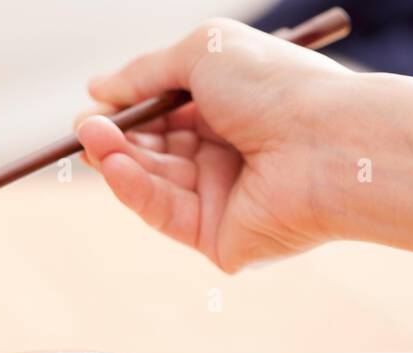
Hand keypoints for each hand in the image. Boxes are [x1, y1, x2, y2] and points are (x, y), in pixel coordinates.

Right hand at [76, 18, 351, 272]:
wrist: (327, 143)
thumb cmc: (276, 87)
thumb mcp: (202, 54)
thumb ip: (145, 71)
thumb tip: (97, 88)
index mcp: (232, 110)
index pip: (167, 113)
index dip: (129, 111)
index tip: (94, 106)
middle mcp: (227, 155)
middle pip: (155, 151)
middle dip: (116, 137)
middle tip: (85, 128)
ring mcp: (221, 200)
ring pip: (154, 181)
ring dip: (118, 159)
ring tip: (92, 139)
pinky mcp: (217, 239)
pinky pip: (164, 213)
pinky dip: (135, 190)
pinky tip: (116, 166)